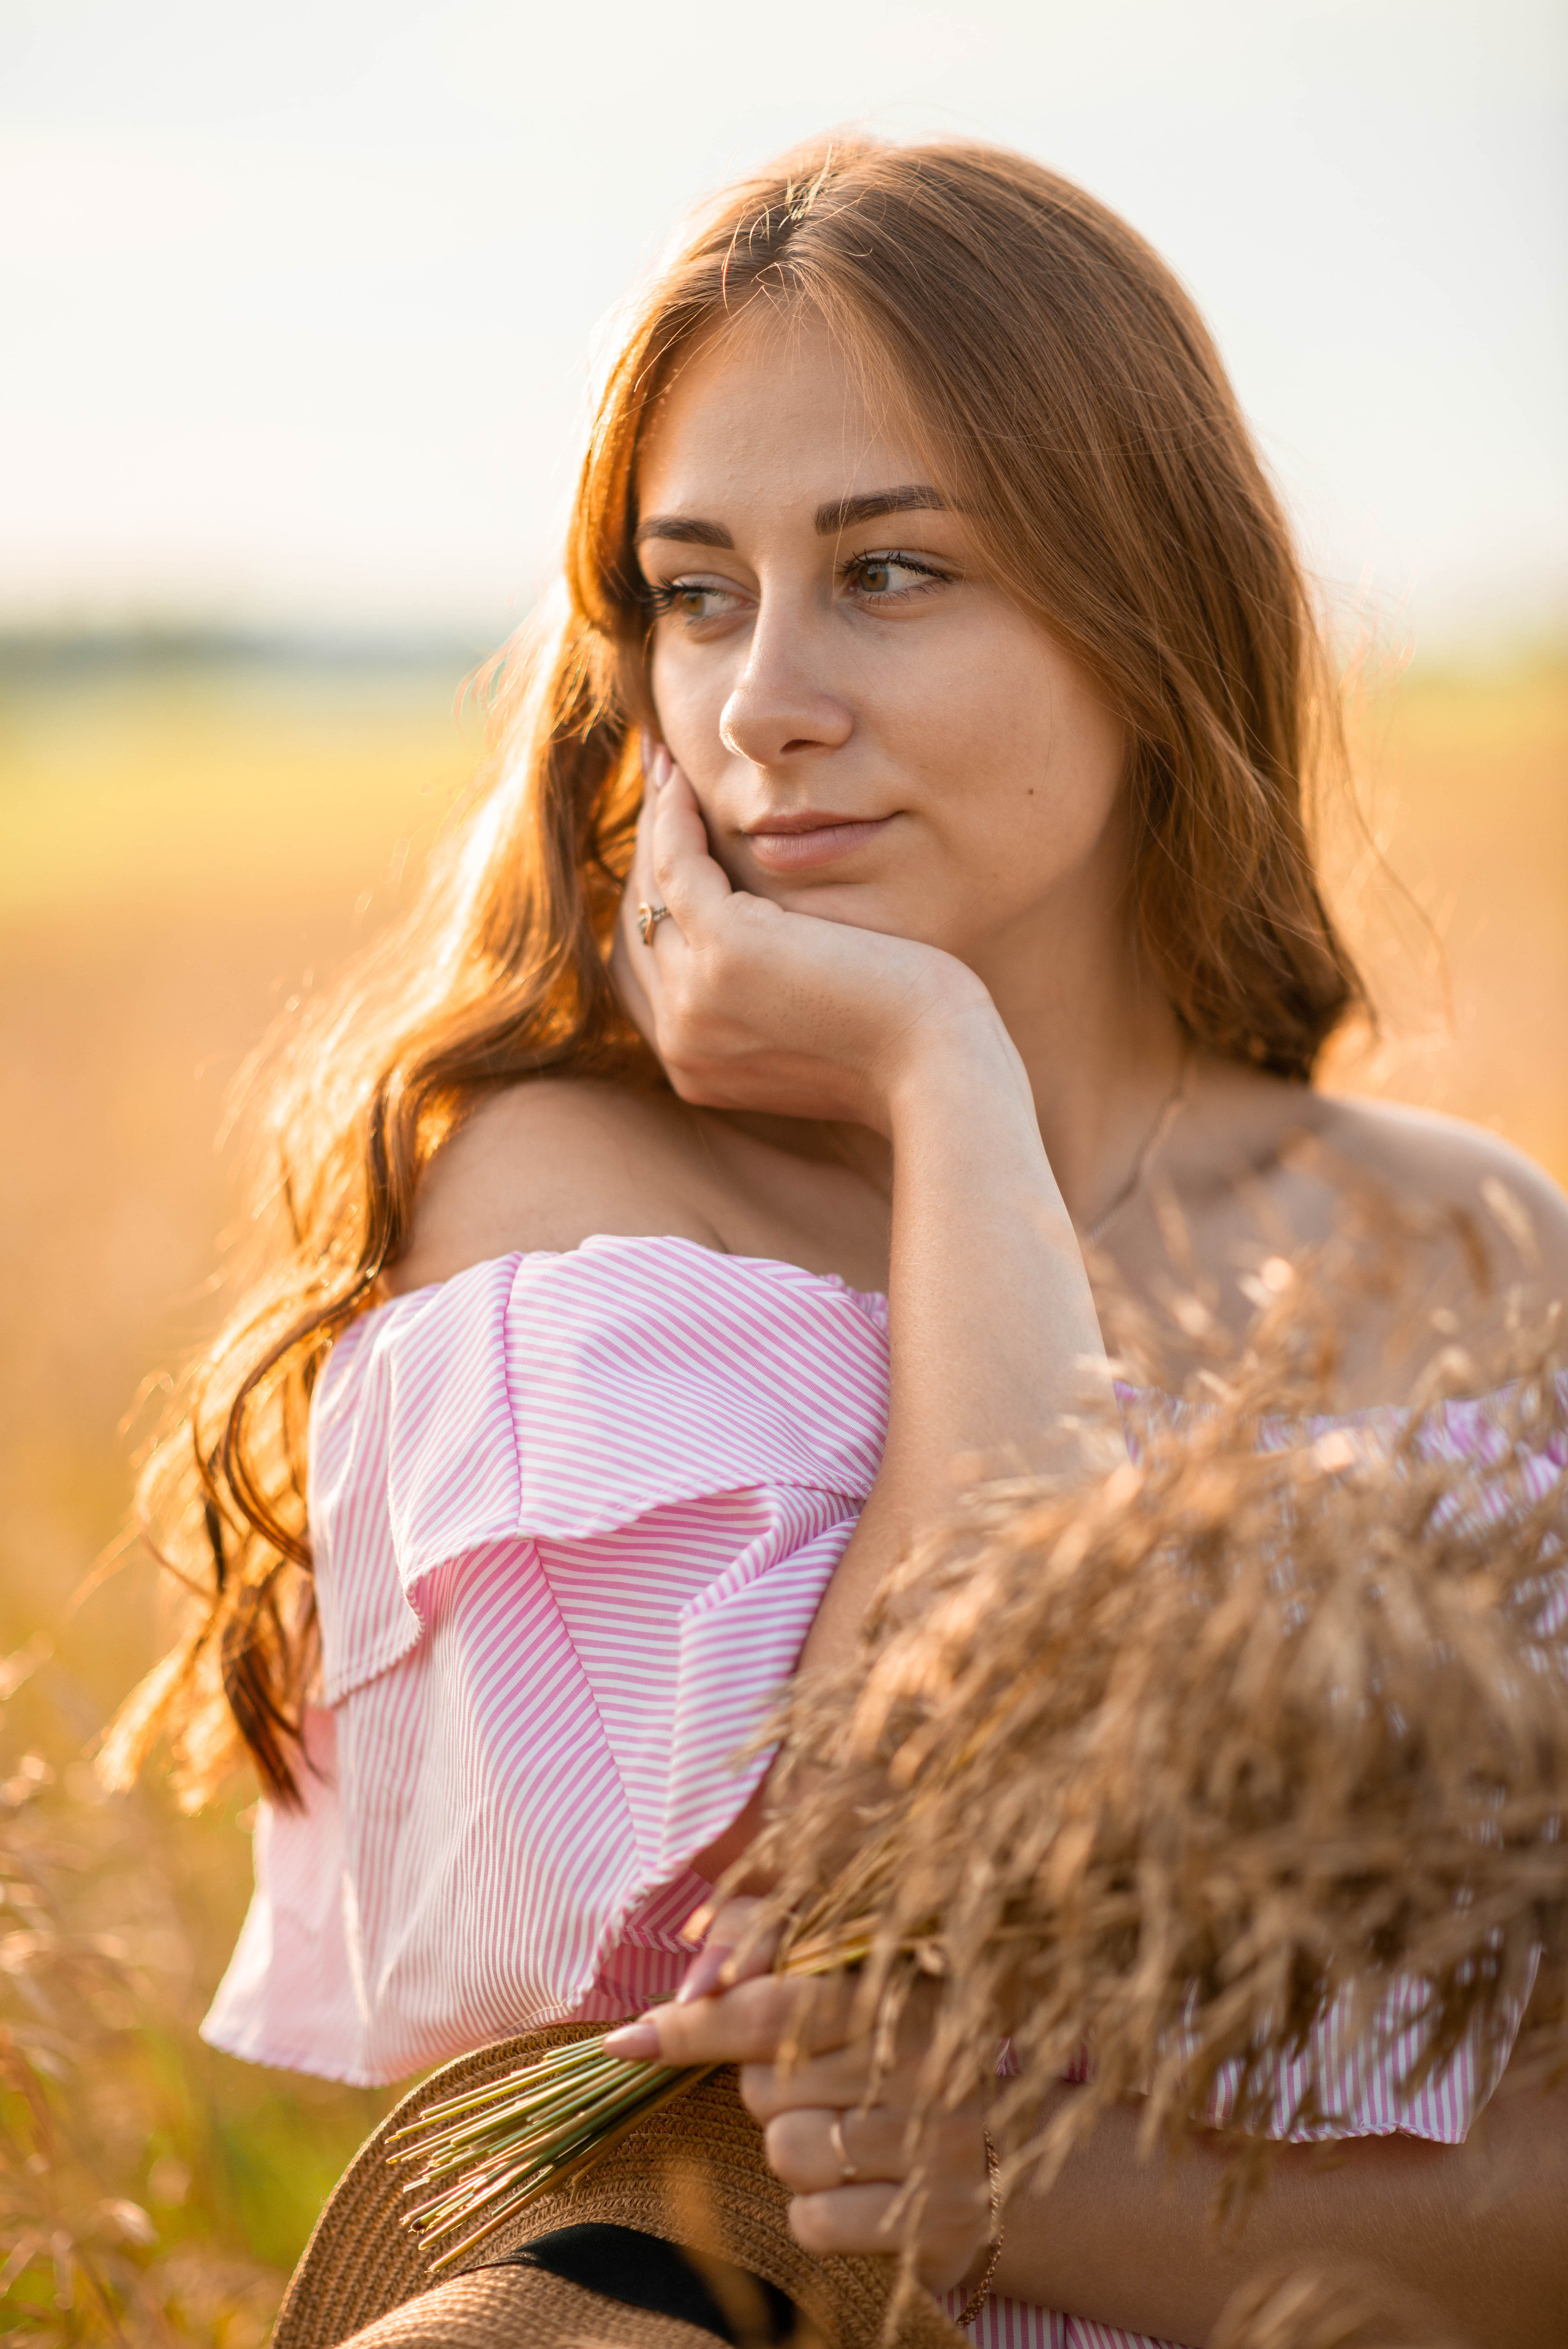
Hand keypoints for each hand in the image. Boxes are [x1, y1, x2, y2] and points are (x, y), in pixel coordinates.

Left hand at [604, 1898, 996, 2299]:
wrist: (990, 2157)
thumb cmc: (883, 2049)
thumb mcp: (834, 1972)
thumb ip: (755, 1940)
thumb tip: (692, 1979)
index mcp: (906, 1985)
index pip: (773, 2005)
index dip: (695, 2024)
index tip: (629, 2041)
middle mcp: (935, 2058)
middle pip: (768, 2085)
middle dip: (768, 2091)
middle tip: (817, 2086)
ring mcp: (947, 2142)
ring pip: (787, 2152)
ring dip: (792, 2149)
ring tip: (842, 2136)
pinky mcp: (941, 2221)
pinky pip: (814, 2221)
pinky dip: (816, 2212)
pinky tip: (856, 2190)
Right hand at [609, 740, 1004, 1135]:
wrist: (940, 1072)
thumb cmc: (907, 1050)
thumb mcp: (820, 1029)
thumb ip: (775, 1004)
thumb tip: (773, 959)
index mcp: (697, 1067)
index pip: (652, 967)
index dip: (653, 897)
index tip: (668, 835)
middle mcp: (681, 1041)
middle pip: (641, 924)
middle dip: (645, 847)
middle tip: (659, 779)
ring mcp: (693, 1002)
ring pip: (650, 889)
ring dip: (655, 818)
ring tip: (666, 765)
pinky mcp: (725, 954)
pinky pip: (677, 866)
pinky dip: (674, 816)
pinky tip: (686, 780)